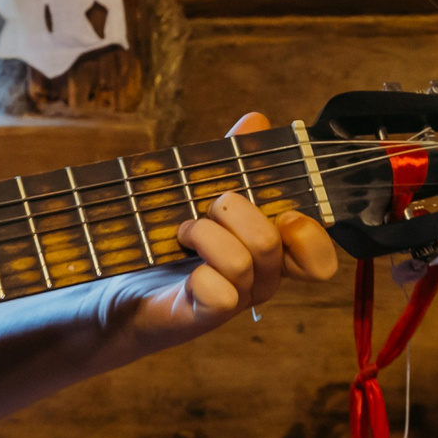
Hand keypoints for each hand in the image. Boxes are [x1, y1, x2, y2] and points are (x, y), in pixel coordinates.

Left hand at [106, 113, 338, 354]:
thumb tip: (257, 121)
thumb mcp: (200, 195)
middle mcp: (260, 280)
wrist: (119, 288)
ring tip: (182, 232)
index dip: (309, 232)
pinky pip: (219, 293)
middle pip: (273, 241)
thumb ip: (232, 162)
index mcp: (270, 251)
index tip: (277, 211)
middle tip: (204, 208)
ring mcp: (235, 302)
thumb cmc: (165, 242)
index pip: (318, 256)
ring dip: (205, 234)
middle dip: (232, 209)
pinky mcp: (203, 316)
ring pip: (242, 262)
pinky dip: (197, 270)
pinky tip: (180, 263)